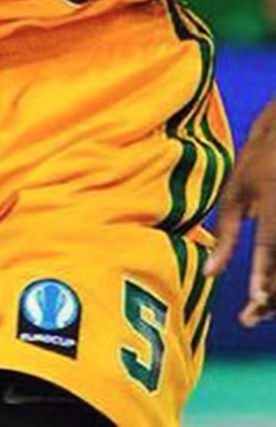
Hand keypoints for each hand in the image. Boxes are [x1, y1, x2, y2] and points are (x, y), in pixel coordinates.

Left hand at [207, 97, 275, 326]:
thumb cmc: (258, 162)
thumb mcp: (235, 192)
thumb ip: (225, 233)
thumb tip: (210, 273)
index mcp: (274, 203)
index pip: (271, 247)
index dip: (265, 276)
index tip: (256, 302)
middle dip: (273, 298)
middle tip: (251, 317)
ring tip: (260, 309)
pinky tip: (271, 290)